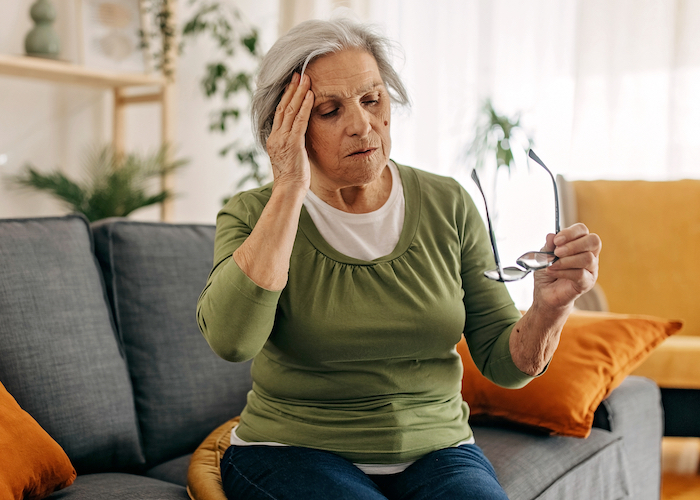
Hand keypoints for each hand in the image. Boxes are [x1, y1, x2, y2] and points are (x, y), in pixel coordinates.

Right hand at [266, 72, 313, 190]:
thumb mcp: (290, 157)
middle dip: (291, 89)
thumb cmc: (292, 178)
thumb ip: (293, 144)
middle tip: (298, 74)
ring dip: (299, 92)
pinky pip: (299, 120)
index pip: (279, 113)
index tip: (292, 84)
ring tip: (305, 78)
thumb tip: (300, 138)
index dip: (285, 97)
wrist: (288, 190)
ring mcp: (283, 139)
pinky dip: (305, 106)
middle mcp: (276, 136)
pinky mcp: (293, 143)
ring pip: (290, 110)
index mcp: (274, 139)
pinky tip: (311, 95)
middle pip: (282, 107)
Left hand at [533, 223, 601, 310]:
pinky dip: (564, 272)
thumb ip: (549, 245)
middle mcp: (589, 254)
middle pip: (593, 241)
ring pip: (587, 258)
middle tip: (557, 253)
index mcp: (579, 243)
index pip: (582, 230)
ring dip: (566, 261)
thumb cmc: (548, 271)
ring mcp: (591, 269)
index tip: (556, 241)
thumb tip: (551, 235)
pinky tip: (553, 272)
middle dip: (573, 245)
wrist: (546, 292)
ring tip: (552, 265)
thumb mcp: (544, 255)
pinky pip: (580, 274)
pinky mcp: (588, 282)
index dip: (570, 233)